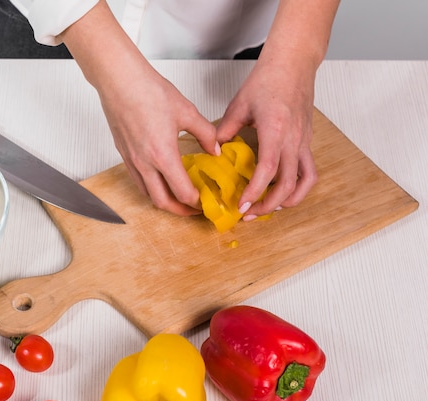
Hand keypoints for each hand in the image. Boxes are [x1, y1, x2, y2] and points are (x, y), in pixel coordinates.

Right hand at [99, 69, 217, 215]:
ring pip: (147, 193)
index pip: (182, 192)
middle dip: (180, 211)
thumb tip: (214, 148)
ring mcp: (132, 160)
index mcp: (163, 156)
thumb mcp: (187, 112)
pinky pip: (137, 180)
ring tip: (177, 197)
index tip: (205, 201)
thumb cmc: (148, 91)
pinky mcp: (124, 154)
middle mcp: (144, 163)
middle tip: (193, 210)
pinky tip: (159, 179)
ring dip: (163, 200)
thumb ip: (205, 134)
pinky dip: (150, 187)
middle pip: (162, 202)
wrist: (120, 81)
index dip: (196, 202)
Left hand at [216, 57, 317, 218]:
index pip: (267, 170)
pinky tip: (283, 191)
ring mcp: (304, 142)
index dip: (255, 192)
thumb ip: (225, 131)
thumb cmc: (268, 80)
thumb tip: (214, 152)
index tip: (242, 205)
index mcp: (275, 130)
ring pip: (305, 182)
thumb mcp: (239, 106)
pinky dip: (299, 186)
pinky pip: (309, 171)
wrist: (293, 64)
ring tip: (269, 207)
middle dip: (267, 204)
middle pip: (287, 184)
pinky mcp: (308, 142)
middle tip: (249, 212)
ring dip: (288, 200)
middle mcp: (293, 139)